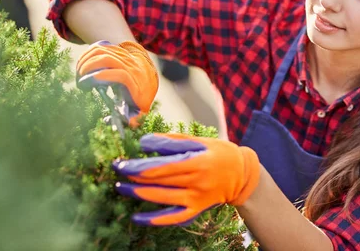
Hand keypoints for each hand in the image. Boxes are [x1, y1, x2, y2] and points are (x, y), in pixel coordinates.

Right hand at [76, 40, 158, 126]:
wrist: (148, 76)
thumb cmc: (140, 98)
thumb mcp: (140, 112)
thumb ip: (131, 120)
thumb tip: (111, 122)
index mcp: (137, 85)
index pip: (122, 75)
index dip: (105, 77)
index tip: (90, 82)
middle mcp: (132, 68)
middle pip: (109, 59)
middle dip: (89, 68)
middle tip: (80, 81)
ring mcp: (125, 57)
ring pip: (103, 51)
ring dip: (86, 61)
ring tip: (79, 75)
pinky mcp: (118, 50)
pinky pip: (101, 47)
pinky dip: (87, 54)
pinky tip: (82, 65)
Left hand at [112, 133, 260, 225]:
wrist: (242, 174)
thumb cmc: (219, 153)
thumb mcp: (200, 141)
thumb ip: (172, 141)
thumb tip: (145, 141)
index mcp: (198, 161)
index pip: (163, 166)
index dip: (140, 165)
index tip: (123, 162)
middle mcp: (197, 181)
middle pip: (159, 181)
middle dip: (134, 176)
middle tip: (117, 170)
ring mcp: (197, 198)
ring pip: (162, 198)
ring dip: (138, 193)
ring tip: (121, 187)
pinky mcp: (196, 209)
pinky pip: (172, 217)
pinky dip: (153, 219)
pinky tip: (137, 217)